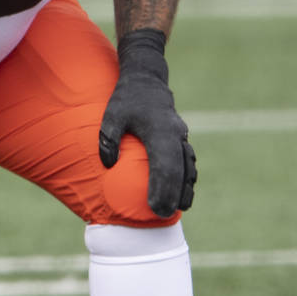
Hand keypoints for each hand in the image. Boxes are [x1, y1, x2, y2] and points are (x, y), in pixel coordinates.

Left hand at [99, 29, 196, 217]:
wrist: (147, 80)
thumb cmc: (126, 99)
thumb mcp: (111, 114)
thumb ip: (108, 138)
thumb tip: (108, 164)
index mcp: (160, 131)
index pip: (164, 164)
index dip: (162, 187)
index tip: (155, 207)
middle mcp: (175, 135)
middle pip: (181, 170)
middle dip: (174, 194)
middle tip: (164, 215)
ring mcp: (181, 137)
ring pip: (188, 167)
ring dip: (184, 188)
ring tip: (176, 209)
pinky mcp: (181, 139)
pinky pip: (188, 162)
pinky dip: (186, 178)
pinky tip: (180, 193)